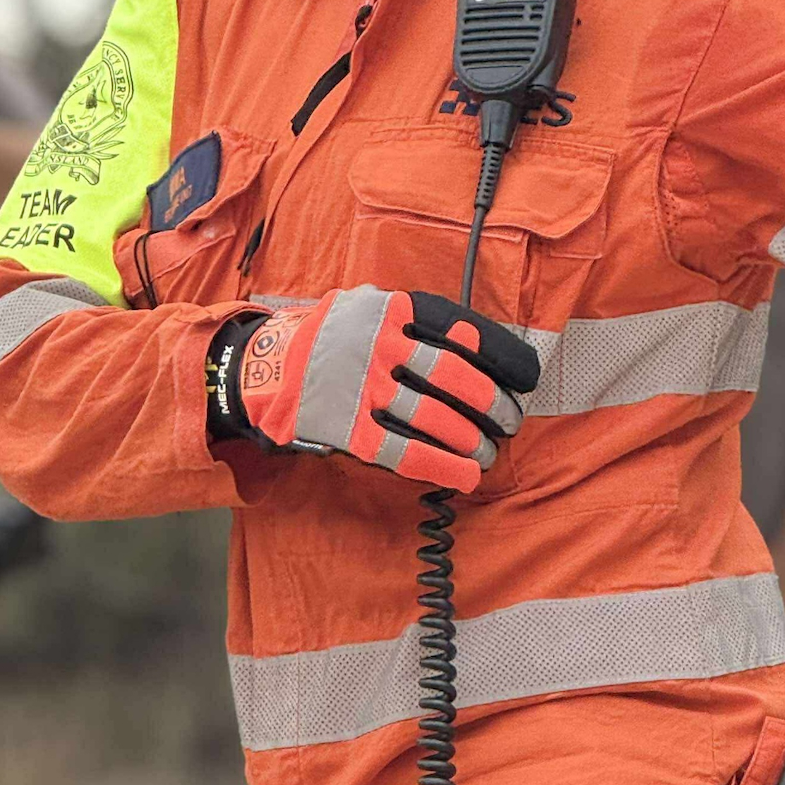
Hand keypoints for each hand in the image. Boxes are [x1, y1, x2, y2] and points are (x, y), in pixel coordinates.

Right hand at [209, 287, 539, 492]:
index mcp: (388, 309)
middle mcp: (377, 344)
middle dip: (492, 404)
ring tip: (488, 451)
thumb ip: (414, 321)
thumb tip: (473, 340)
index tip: (527, 376)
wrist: (258, 367)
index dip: (501, 356)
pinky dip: (440, 465)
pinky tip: (465, 476)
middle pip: (455, 377)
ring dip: (471, 439)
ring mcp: (360, 387)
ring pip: (434, 416)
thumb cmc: (329, 340)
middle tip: (509, 422)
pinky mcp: (345, 428)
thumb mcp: (366, 309)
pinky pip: (402, 450)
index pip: (461, 329)